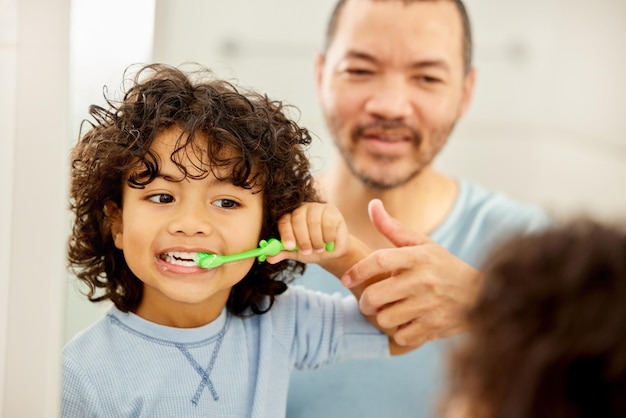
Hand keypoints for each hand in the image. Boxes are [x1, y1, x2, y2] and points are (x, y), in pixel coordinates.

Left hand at [267, 202, 347, 263]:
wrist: (332, 251)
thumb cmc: (312, 250)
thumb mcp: (296, 253)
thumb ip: (283, 253)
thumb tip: (269, 258)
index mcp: (290, 217)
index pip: (284, 221)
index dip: (286, 234)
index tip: (290, 247)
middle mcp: (302, 209)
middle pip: (298, 220)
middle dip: (302, 239)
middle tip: (306, 252)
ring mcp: (317, 207)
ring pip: (313, 222)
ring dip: (316, 240)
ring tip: (319, 249)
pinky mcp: (331, 210)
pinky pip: (328, 223)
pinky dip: (328, 236)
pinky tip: (328, 242)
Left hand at [341, 199, 481, 347]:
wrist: (482, 295)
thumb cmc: (443, 266)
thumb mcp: (422, 244)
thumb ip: (393, 227)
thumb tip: (372, 205)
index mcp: (418, 257)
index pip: (379, 260)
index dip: (358, 271)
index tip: (346, 280)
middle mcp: (423, 280)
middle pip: (375, 296)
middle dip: (365, 301)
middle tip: (368, 301)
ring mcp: (429, 305)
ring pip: (384, 318)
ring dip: (382, 317)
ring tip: (390, 310)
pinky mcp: (434, 327)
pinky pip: (400, 336)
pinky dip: (399, 332)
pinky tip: (406, 322)